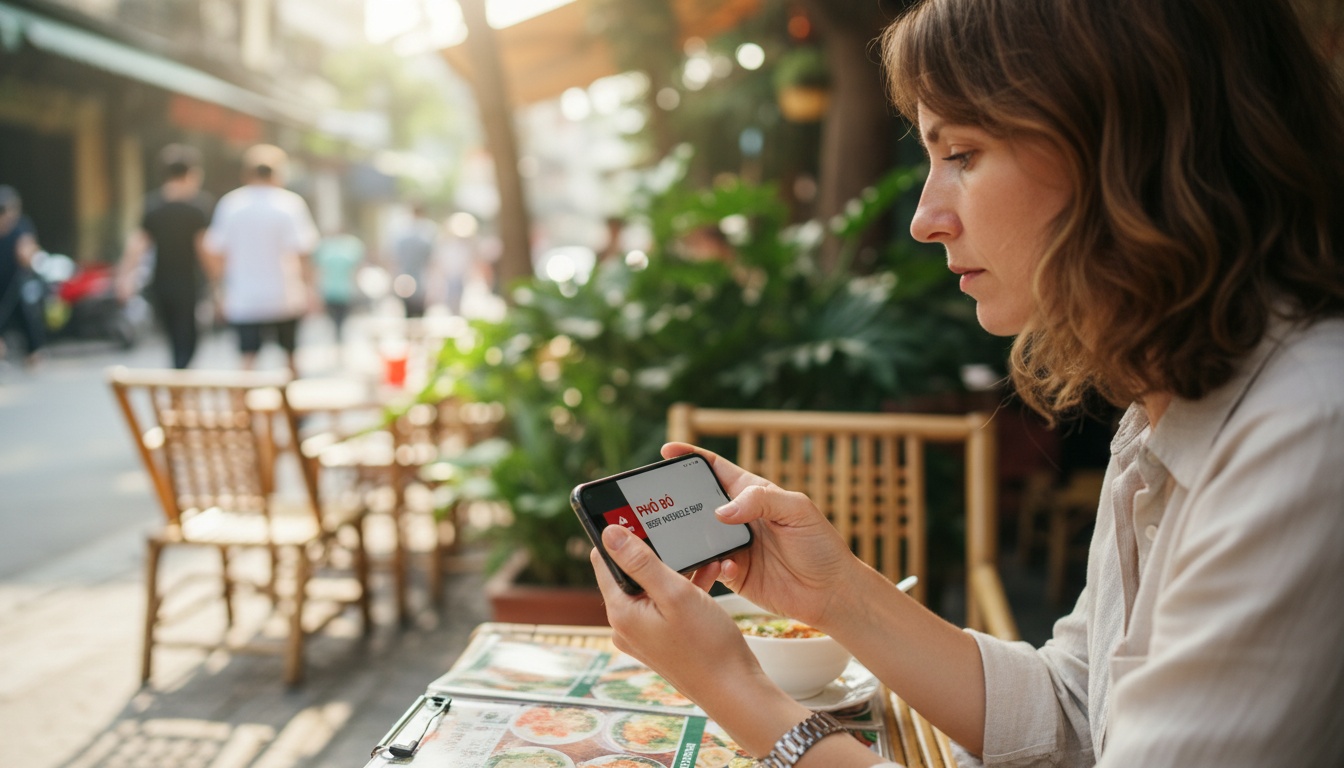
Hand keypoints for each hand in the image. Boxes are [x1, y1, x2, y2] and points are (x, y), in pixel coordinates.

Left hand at [591, 527, 768, 705]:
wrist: (734, 689)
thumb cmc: (707, 644)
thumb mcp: (675, 593)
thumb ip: (641, 562)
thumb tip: (609, 533)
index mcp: (621, 613)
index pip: (604, 562)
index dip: (617, 536)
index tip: (635, 514)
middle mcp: (626, 625)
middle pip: (630, 574)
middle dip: (656, 552)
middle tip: (675, 530)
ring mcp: (645, 634)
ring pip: (654, 588)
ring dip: (676, 570)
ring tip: (703, 556)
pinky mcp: (663, 639)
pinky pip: (667, 604)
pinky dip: (685, 589)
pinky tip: (710, 575)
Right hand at [660, 443, 860, 629]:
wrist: (831, 593)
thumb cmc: (821, 545)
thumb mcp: (798, 510)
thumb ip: (761, 500)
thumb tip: (721, 511)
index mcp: (752, 494)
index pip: (715, 469)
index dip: (691, 458)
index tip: (667, 451)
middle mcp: (738, 519)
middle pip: (697, 504)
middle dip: (678, 501)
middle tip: (659, 503)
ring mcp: (733, 547)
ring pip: (697, 538)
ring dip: (690, 539)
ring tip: (687, 540)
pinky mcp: (732, 575)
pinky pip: (708, 569)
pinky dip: (710, 567)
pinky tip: (727, 568)